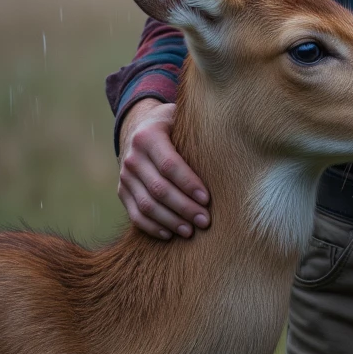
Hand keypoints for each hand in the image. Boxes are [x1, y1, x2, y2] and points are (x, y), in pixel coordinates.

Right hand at [117, 98, 210, 240]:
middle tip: (205, 221)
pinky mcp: (122, 191)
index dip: (188, 184)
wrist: (139, 127)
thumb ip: (197, 129)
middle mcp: (132, 157)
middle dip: (183, 208)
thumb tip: (230, 144)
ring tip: (190, 231)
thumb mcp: (181, 119)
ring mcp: (125, 176)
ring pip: (146, 205)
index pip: (169, 165)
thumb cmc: (173, 126)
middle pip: (158, 189)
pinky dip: (152, 227)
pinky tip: (170, 234)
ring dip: (170, 221)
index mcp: (148, 136)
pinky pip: (135, 214)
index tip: (207, 199)